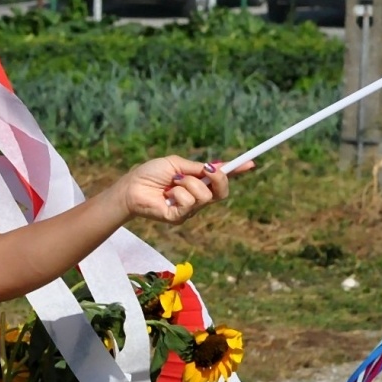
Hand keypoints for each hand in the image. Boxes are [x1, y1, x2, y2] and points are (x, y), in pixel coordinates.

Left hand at [116, 157, 252, 224]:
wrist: (130, 187)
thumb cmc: (149, 174)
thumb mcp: (175, 164)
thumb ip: (196, 167)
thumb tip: (216, 166)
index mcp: (197, 183)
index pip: (221, 180)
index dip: (236, 172)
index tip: (250, 163)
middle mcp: (197, 198)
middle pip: (222, 192)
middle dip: (218, 178)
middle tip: (206, 170)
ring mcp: (190, 210)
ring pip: (205, 196)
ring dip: (188, 183)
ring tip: (172, 183)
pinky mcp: (180, 218)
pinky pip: (190, 203)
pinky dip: (178, 193)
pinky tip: (167, 195)